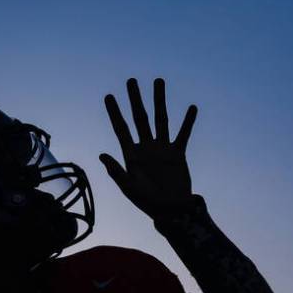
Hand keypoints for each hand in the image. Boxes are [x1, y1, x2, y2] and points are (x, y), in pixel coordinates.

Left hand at [100, 77, 197, 219]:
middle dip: (135, 99)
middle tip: (131, 80)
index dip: (114, 113)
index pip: (121, 129)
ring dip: (159, 100)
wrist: (171, 211)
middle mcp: (146, 148)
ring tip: (158, 81)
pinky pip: (183, 134)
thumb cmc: (147, 203)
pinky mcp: (178, 154)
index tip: (108, 96)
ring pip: (160, 119)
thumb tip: (101, 154)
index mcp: (131, 155)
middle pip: (139, 118)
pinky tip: (191, 107)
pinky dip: (187, 121)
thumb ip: (116, 171)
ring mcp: (162, 149)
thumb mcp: (129, 187)